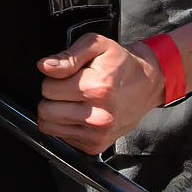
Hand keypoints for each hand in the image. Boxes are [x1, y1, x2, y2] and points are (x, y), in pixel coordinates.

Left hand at [36, 32, 165, 155]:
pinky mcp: (95, 146)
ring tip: (73, 101)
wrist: (146, 84)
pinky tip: (80, 113)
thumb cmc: (121, 64)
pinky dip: (65, 125)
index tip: (68, 77)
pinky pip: (61, 137)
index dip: (52, 79)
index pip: (47, 88)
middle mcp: (99, 115)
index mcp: (97, 88)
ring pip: (49, 126)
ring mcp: (98, 134)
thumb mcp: (96, 45)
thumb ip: (68, 56)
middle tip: (69, 89)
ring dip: (55, 113)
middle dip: (51, 97)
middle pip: (45, 110)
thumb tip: (45, 66)